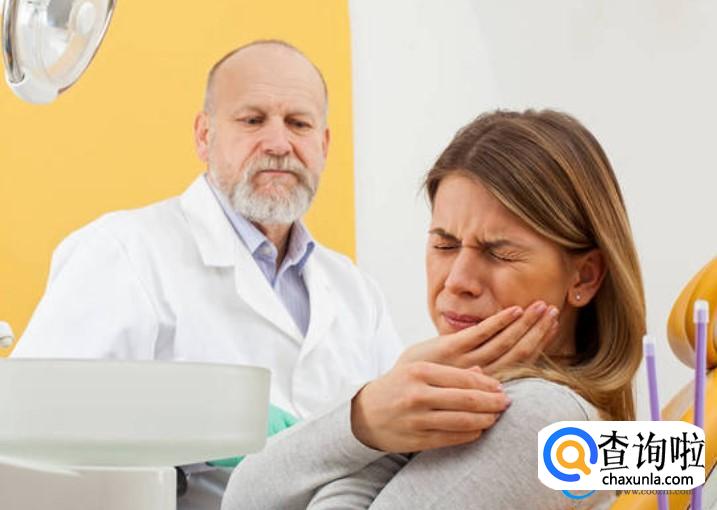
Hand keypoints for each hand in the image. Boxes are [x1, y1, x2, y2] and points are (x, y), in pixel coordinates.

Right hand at [351, 363, 508, 451]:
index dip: (487, 385)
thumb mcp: (416, 370)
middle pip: (468, 400)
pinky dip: (471, 435)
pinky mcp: (418, 439)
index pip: (464, 378)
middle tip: (505, 403)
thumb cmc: (396, 387)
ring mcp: (417, 419)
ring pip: (463, 422)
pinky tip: (478, 430)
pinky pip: (453, 438)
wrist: (364, 413)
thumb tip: (483, 374)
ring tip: (494, 417)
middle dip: (492, 403)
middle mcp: (418, 394)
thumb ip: (449, 371)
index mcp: (420, 372)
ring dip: (485, 420)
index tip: (500, 388)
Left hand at [398, 301, 559, 373]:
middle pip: (520, 350)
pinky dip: (499, 322)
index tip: (554, 325)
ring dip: (526, 324)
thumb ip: (478, 374)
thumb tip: (496, 369)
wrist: (399, 397)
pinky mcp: (450, 349)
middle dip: (538, 329)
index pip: (523, 361)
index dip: (540, 342)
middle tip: (554, 310)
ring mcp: (466, 361)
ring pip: (505, 342)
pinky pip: (480, 334)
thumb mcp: (457, 383)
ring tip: (543, 307)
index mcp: (487, 382)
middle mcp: (481, 374)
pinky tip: (515, 309)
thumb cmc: (430, 387)